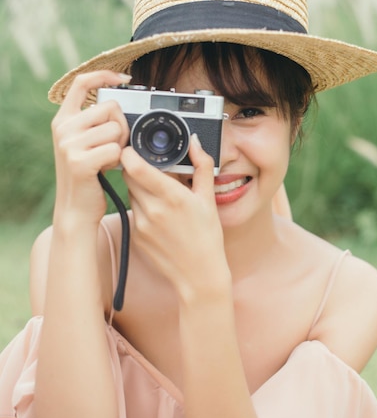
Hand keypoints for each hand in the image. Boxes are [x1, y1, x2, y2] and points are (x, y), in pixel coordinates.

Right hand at [51, 71, 129, 224]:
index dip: (104, 75)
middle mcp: (63, 128)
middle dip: (122, 126)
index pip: (82, 83)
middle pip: (111, 107)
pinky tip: (106, 169)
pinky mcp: (79, 161)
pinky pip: (116, 149)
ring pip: (116, 128)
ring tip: (107, 159)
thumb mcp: (84, 142)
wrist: (76, 209)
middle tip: (114, 145)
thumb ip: (94, 121)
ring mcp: (69, 144)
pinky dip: (118, 160)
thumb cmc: (88, 174)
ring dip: (120, 145)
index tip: (124, 79)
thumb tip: (119, 100)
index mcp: (64, 119)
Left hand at [121, 134, 230, 301]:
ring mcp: (141, 223)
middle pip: (129, 176)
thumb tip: (196, 143)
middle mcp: (152, 209)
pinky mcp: (135, 235)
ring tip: (159, 196)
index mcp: (172, 196)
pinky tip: (158, 217)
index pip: (135, 167)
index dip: (128, 153)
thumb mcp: (208, 200)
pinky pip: (132, 211)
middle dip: (136, 168)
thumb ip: (202, 166)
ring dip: (139, 188)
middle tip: (150, 168)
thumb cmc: (207, 237)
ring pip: (130, 193)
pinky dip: (141, 208)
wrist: (198, 274)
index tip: (131, 147)